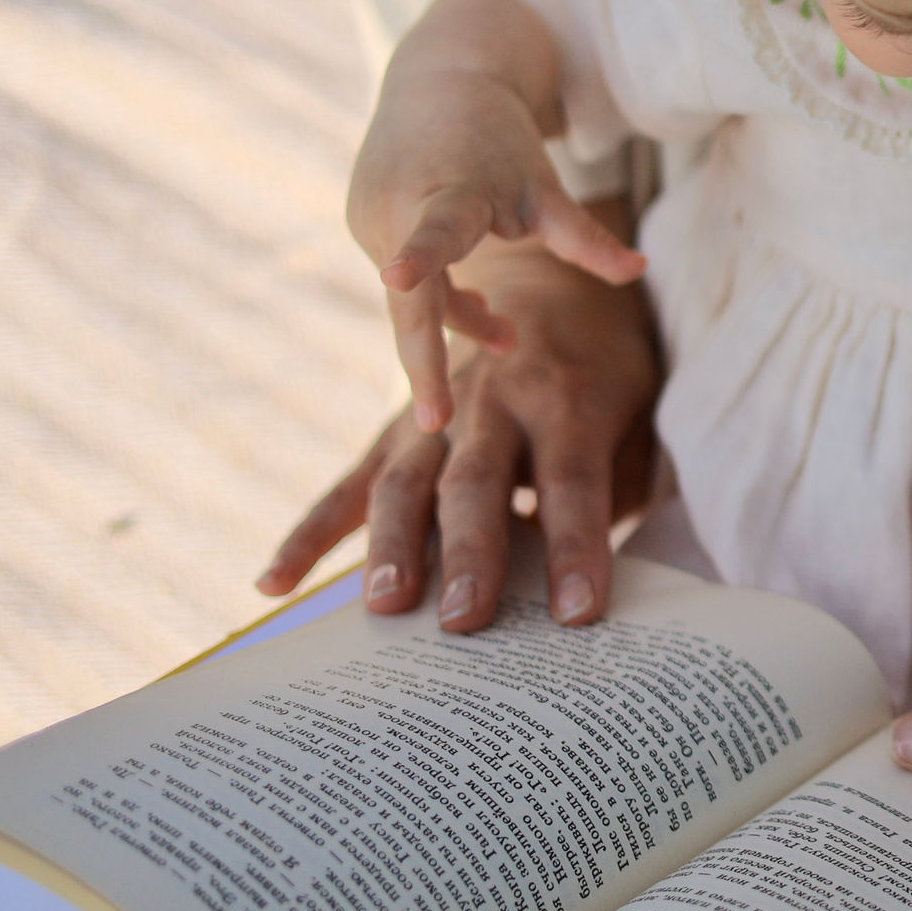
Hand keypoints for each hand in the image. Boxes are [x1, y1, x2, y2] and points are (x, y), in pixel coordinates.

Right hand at [257, 224, 658, 631]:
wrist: (554, 290)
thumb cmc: (610, 375)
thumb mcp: (638, 416)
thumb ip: (616, 486)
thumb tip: (591, 575)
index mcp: (569, 398)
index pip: (574, 482)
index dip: (577, 548)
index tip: (578, 613)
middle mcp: (494, 401)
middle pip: (477, 483)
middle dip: (472, 553)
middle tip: (466, 620)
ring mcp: (434, 415)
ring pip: (406, 483)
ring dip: (394, 547)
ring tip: (385, 606)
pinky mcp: (397, 431)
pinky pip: (349, 486)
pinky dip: (309, 536)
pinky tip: (273, 586)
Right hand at [349, 0, 645, 433]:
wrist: (441, 78)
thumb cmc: (502, 140)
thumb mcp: (545, 187)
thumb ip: (584, 237)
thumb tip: (640, 271)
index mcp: (447, 191)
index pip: (434, 230)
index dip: (420, 257)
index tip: (398, 275)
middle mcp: (396, 206)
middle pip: (412, 298)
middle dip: (425, 362)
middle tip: (437, 423)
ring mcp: (369, 217)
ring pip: (415, 296)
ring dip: (459, 319)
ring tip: (508, 335)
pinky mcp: (361, 222)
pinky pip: (404, 280)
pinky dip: (438, 295)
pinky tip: (480, 303)